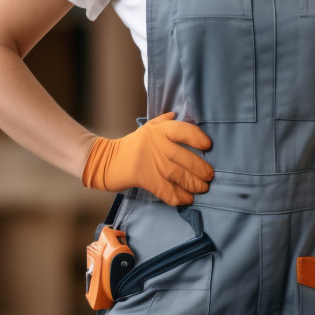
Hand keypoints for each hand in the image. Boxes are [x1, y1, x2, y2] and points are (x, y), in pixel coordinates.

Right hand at [81, 112, 213, 206]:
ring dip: (193, 183)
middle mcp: (156, 144)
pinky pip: (165, 190)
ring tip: (203, 188)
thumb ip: (162, 121)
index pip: (183, 130)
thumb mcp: (145, 129)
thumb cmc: (130, 145)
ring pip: (177, 174)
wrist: (104, 160)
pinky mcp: (143, 178)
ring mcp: (150, 162)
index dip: (198, 138)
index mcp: (159, 130)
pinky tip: (187, 199)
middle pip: (183, 157)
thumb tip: (176, 114)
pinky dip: (178, 196)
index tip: (207, 146)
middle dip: (200, 168)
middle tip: (210, 175)